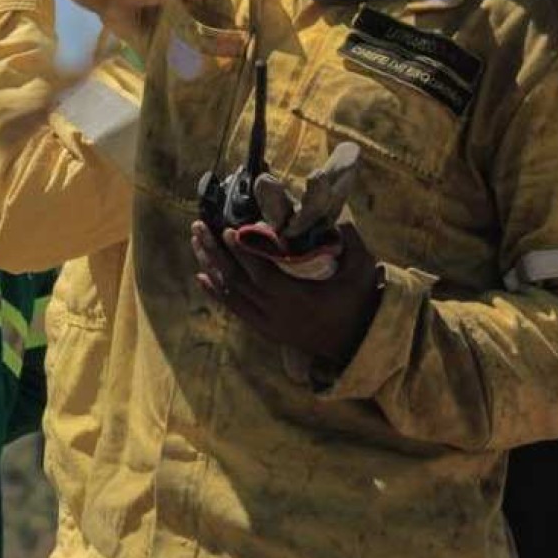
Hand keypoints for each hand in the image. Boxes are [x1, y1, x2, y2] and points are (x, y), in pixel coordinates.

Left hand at [191, 220, 382, 366]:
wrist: (356, 341)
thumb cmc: (359, 301)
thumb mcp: (362, 270)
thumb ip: (351, 241)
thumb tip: (337, 215)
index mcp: (298, 299)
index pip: (262, 274)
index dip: (242, 253)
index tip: (226, 230)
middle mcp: (277, 313)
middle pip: (237, 281)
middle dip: (215, 252)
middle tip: (199, 226)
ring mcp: (268, 323)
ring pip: (231, 294)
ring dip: (211, 267)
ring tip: (196, 242)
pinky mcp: (265, 330)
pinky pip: (234, 310)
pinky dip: (217, 292)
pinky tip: (202, 277)